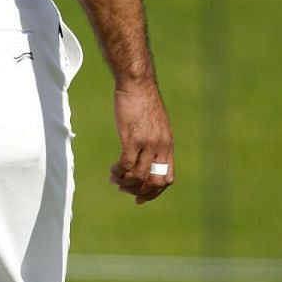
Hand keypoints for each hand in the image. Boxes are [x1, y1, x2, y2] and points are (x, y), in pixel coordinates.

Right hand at [110, 81, 173, 204]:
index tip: (140, 197)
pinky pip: (126, 165)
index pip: (167, 178)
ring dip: (125, 182)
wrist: (137, 83)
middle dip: (139, 191)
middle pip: (154, 182)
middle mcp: (161, 147)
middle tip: (124, 188)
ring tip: (115, 178)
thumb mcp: (156, 124)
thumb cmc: (143, 102)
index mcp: (168, 145)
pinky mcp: (132, 139)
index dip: (154, 192)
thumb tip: (145, 156)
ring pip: (138, 176)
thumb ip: (154, 141)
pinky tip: (112, 169)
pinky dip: (118, 172)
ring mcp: (148, 144)